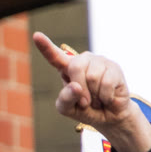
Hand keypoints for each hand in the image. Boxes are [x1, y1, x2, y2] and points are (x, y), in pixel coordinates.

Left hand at [32, 33, 150, 151]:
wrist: (108, 115)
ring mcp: (99, 62)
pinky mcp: (114, 68)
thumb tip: (76, 86)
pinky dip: (105, 96)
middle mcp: (83, 60)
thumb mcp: (67, 108)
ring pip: (92, 76)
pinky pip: (106, 83)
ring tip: (97, 98)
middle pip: (75, 67)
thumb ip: (65, 99)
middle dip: (80, 89)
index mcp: (66, 68)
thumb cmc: (84, 109)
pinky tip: (107, 97)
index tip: (36, 36)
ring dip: (94, 95)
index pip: (54, 56)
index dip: (45, 46)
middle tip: (85, 102)